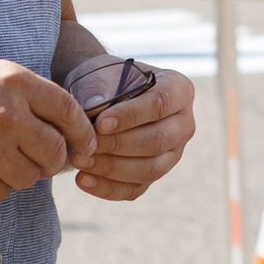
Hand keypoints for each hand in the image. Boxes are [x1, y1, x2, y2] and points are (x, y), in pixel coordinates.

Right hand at [0, 52, 81, 201]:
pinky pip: (1, 192)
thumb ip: (17, 88)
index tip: (86, 144)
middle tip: (45, 158)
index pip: (69, 111)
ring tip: (2, 159)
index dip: (84, 132)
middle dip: (55, 159)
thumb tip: (52, 114)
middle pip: (56, 152)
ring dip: (24, 172)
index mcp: (13, 81)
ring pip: (31, 176)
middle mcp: (7, 116)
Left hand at [70, 64, 195, 201]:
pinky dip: (108, 188)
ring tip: (80, 161)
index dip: (131, 116)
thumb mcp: (103, 74)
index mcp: (178, 90)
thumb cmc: (105, 80)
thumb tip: (94, 108)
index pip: (160, 104)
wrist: (102, 94)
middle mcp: (183, 124)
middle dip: (118, 145)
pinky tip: (83, 179)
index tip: (100, 123)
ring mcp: (173, 153)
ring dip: (111, 168)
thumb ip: (100, 89)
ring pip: (150, 169)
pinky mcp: (155, 174)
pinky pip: (136, 188)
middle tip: (86, 145)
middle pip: (157, 141)